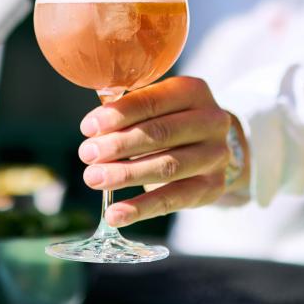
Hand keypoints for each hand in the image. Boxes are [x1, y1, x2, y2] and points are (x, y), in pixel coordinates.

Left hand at [78, 76, 249, 227]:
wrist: (210, 146)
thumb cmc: (170, 119)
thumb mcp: (156, 105)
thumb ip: (129, 109)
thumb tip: (93, 128)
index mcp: (193, 90)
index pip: (152, 101)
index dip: (119, 115)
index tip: (88, 127)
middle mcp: (211, 120)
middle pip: (160, 133)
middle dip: (118, 145)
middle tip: (87, 154)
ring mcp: (216, 155)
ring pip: (167, 166)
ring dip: (125, 174)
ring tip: (93, 178)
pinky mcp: (213, 187)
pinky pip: (173, 200)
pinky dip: (140, 208)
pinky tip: (115, 213)